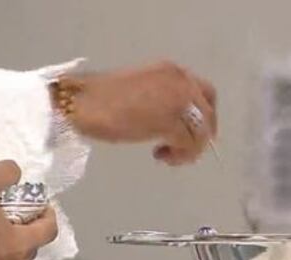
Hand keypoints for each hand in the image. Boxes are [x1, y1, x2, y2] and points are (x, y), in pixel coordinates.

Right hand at [62, 61, 217, 165]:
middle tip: (186, 151)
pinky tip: (160, 156)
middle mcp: (181, 82)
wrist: (82, 102)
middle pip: (208, 114)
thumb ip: (164, 101)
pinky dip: (179, 155)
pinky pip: (189, 144)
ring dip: (188, 149)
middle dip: (201, 136)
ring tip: (167, 155)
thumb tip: (178, 123)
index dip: (206, 117)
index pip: (205, 93)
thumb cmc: (103, 99)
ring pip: (201, 132)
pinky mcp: (170, 122)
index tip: (197, 133)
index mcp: (173, 72)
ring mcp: (178, 101)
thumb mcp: (143, 92)